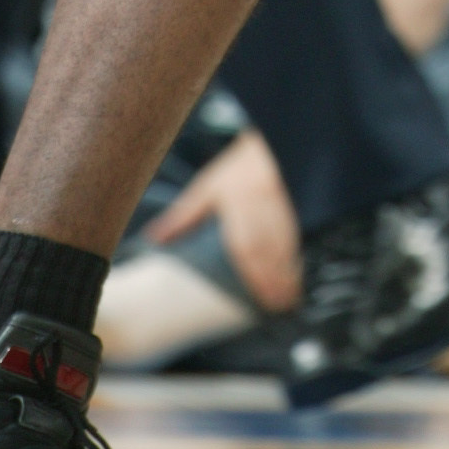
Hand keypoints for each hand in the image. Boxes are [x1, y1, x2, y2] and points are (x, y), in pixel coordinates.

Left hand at [144, 127, 300, 313]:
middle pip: (268, 249)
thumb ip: (183, 216)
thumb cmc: (236, 170)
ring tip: (289, 298)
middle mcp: (261, 206)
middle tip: (278, 306)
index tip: (259, 294)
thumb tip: (152, 239)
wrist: (270, 142)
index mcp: (237, 203)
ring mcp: (280, 205)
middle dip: (274, 280)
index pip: (246, 243)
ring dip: (287, 272)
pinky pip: (295, 236)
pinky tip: (296, 273)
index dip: (254, 271)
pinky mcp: (294, 206)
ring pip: (285, 244)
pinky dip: (295, 257)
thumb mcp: (206, 188)